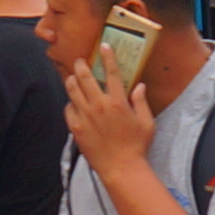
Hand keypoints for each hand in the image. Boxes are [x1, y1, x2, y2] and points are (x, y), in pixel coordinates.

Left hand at [66, 4, 163, 185]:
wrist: (121, 169)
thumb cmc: (136, 147)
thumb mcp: (147, 123)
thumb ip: (141, 102)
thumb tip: (139, 86)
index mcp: (118, 102)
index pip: (111, 73)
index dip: (107, 57)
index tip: (103, 46)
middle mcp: (99, 106)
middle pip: (85, 76)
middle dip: (81, 65)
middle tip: (80, 61)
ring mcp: (85, 116)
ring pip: (72, 89)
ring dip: (72, 79)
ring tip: (73, 77)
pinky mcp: (76, 127)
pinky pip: (68, 108)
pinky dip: (70, 102)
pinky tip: (74, 102)